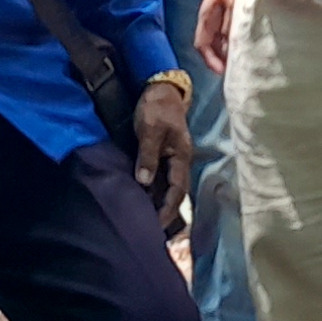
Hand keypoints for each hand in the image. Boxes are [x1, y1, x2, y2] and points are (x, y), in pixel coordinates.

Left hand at [131, 81, 192, 227]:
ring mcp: (169, 158)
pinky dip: (151, 191)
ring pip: (165, 187)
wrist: (159, 87)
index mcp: (180, 156)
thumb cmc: (157, 107)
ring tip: (145, 222)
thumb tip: (143, 182)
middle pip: (173, 193)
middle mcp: (177, 161)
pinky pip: (157, 178)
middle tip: (152, 233)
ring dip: (157, 203)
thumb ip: (147, 155)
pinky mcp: (160, 154)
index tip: (158, 225)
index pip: (177, 190)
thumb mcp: (150, 129)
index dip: (168, 209)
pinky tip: (141, 200)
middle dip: (165, 213)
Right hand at [196, 0, 240, 75]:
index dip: (211, 61)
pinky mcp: (231, 5)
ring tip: (247, 58)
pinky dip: (237, 37)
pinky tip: (252, 40)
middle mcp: (211, 16)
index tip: (225, 73)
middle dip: (223, 59)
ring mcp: (221, 10)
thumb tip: (229, 49)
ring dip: (231, 48)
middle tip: (240, 70)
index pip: (202, 45)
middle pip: (213, 44)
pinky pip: (231, 28)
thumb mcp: (234, 2)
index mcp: (206, 16)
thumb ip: (230, 25)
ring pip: (222, 37)